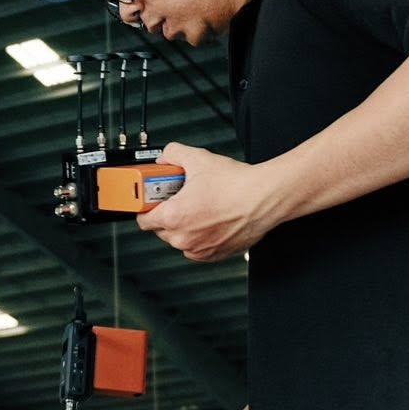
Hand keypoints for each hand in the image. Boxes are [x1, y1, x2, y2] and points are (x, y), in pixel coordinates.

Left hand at [136, 141, 273, 262]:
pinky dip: (200, 236)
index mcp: (174, 217)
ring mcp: (200, 249)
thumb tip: (166, 157)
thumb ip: (174, 154)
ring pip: (180, 240)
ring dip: (184, 227)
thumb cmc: (237, 185)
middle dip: (168, 214)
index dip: (147, 207)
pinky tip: (211, 218)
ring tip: (200, 207)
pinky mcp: (216, 255)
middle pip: (161, 229)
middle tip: (180, 198)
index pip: (143, 220)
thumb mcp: (198, 159)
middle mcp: (184, 238)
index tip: (152, 201)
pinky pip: (198, 248)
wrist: (265, 198)